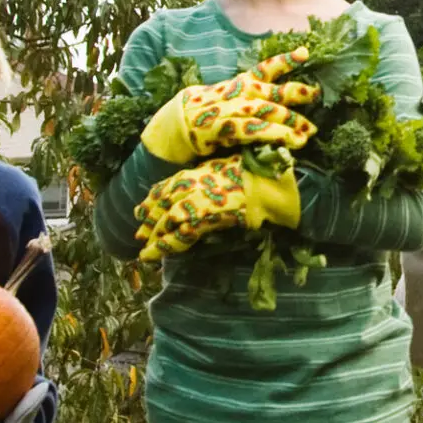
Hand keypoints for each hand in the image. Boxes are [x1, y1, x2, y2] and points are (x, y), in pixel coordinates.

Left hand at [134, 153, 301, 261]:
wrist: (283, 183)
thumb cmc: (265, 173)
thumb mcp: (234, 170)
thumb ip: (216, 179)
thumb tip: (202, 195)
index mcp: (203, 171)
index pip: (169, 185)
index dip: (154, 199)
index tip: (142, 211)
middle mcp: (200, 182)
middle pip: (166, 201)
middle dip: (151, 219)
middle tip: (139, 235)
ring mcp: (206, 198)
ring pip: (172, 217)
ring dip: (158, 235)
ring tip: (146, 252)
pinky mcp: (215, 215)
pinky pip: (189, 229)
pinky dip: (174, 241)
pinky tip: (163, 251)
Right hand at [138, 47, 320, 164]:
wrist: (172, 126)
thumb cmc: (199, 113)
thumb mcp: (222, 97)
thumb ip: (244, 97)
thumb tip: (269, 102)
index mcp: (238, 83)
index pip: (265, 68)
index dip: (286, 60)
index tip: (305, 53)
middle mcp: (239, 93)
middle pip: (275, 91)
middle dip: (299, 94)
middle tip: (318, 96)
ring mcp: (234, 110)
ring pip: (270, 112)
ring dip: (293, 121)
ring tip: (310, 131)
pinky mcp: (228, 129)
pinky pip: (257, 131)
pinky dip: (277, 135)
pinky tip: (293, 141)